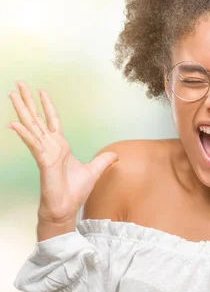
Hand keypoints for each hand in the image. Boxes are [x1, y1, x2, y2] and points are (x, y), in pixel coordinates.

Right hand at [8, 82, 117, 235]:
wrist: (67, 207)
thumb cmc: (75, 191)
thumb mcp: (94, 171)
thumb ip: (103, 161)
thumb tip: (115, 155)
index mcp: (60, 146)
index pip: (52, 121)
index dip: (47, 106)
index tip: (41, 91)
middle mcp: (50, 146)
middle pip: (37, 119)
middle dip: (28, 101)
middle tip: (18, 84)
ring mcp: (44, 152)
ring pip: (31, 127)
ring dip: (22, 110)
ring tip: (12, 94)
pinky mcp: (43, 161)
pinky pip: (33, 144)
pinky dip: (25, 134)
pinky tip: (13, 124)